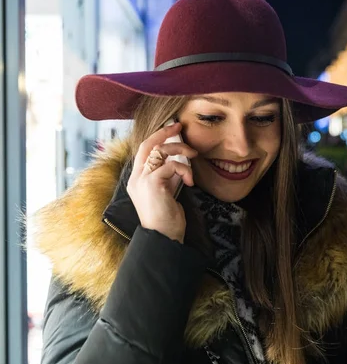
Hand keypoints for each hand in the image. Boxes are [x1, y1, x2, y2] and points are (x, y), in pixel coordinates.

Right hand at [127, 122, 197, 242]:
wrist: (163, 237)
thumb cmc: (167, 219)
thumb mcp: (167, 192)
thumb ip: (168, 177)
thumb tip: (180, 163)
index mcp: (138, 179)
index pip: (144, 150)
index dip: (158, 136)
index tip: (173, 129)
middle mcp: (136, 177)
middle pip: (148, 144)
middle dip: (164, 132)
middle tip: (180, 126)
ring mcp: (142, 180)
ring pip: (160, 151)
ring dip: (180, 150)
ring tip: (193, 157)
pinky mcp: (152, 183)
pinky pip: (171, 165)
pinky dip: (184, 169)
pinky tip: (190, 182)